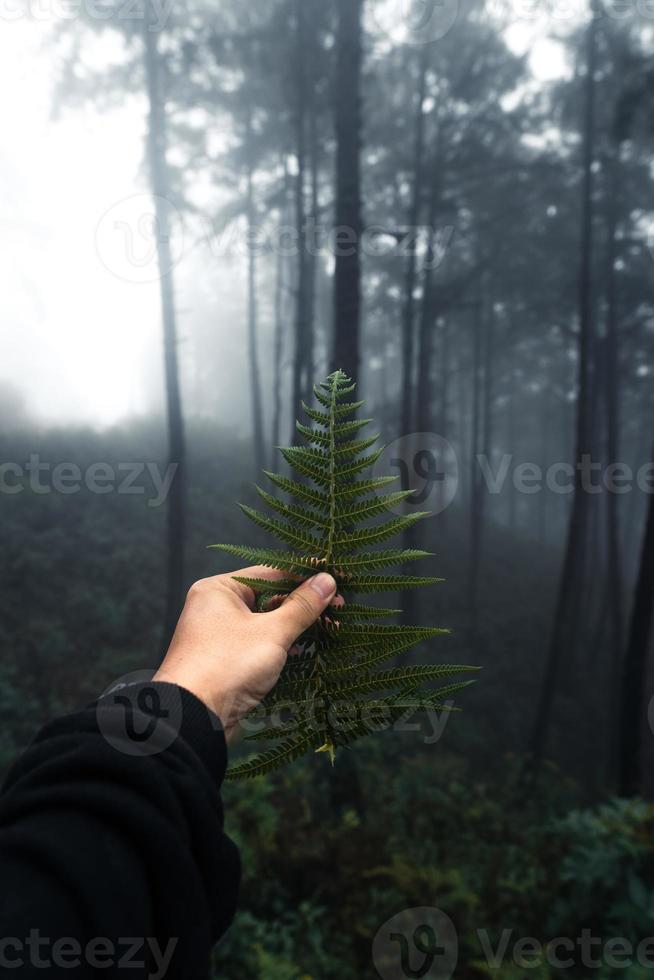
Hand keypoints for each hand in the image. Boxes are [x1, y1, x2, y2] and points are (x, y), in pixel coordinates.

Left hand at [153, 566, 336, 739]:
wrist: (193, 719)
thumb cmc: (227, 666)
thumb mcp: (272, 633)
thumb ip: (302, 607)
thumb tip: (326, 581)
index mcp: (219, 590)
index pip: (270, 573)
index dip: (305, 577)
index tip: (335, 580)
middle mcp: (216, 608)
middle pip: (268, 598)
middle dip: (303, 605)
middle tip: (338, 609)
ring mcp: (220, 636)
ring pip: (266, 623)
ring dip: (296, 627)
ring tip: (329, 629)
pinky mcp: (227, 661)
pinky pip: (260, 645)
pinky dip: (281, 646)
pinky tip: (303, 652)